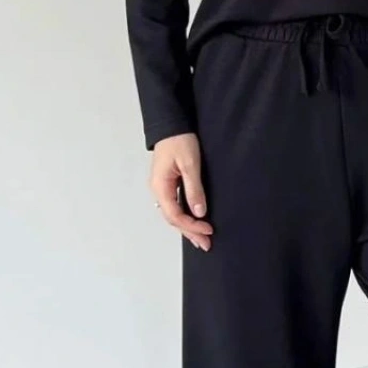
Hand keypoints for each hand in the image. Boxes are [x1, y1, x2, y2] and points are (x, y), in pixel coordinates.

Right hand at [150, 133, 213, 250]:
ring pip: (174, 213)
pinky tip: (194, 221)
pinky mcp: (168, 183)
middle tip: (207, 244)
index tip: (208, 230)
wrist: (171, 123)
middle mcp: (158, 190)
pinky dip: (185, 216)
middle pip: (173, 218)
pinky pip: (175, 205)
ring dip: (187, 227)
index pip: (175, 215)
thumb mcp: (190, 164)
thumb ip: (194, 188)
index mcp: (160, 186)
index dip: (191, 226)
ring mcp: (162, 187)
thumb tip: (199, 212)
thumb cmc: (179, 140)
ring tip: (201, 239)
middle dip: (190, 232)